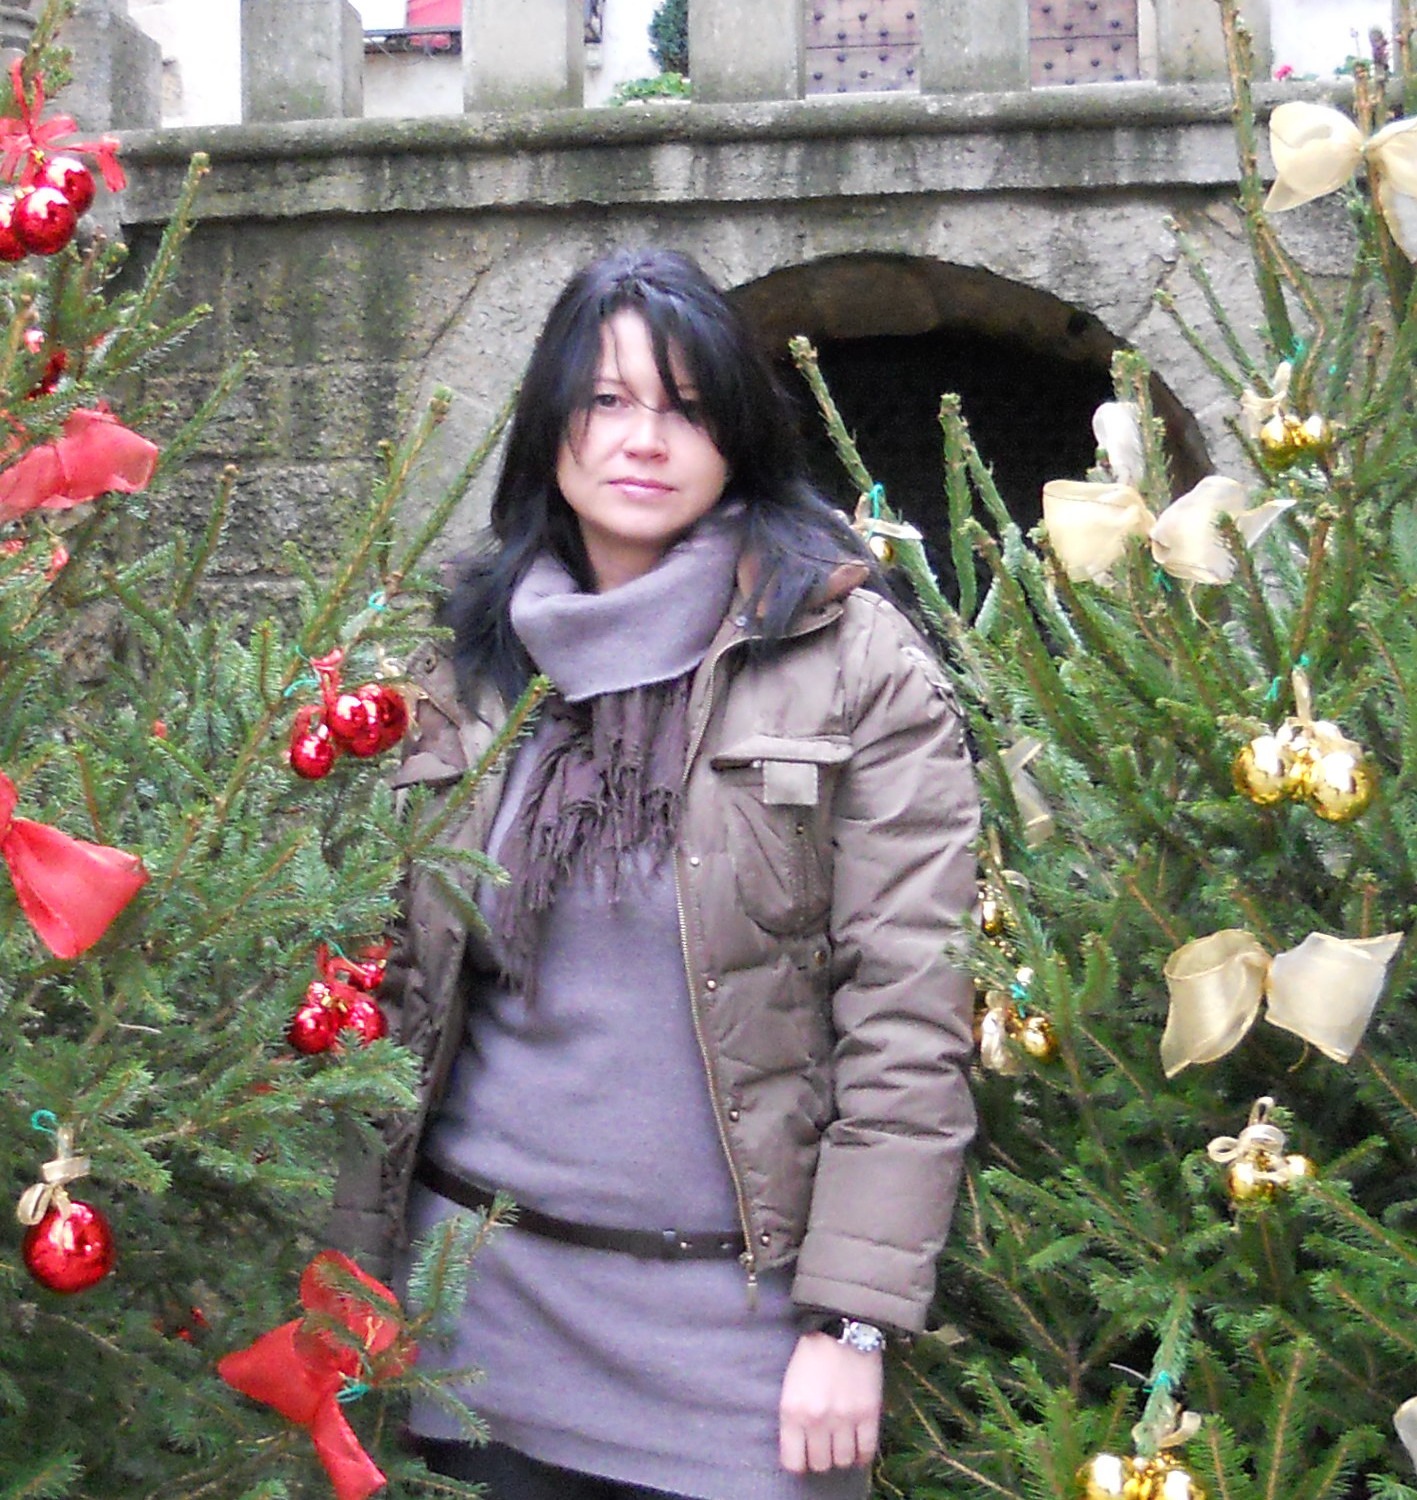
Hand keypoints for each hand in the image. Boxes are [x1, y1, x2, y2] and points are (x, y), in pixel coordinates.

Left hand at [778, 1330, 883, 1473]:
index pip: (793, 1462)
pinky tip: (858, 1444)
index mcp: (792, 1411)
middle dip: (821, 1458)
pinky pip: (867, 1451)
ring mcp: (845, 1418)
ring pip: (844, 1461)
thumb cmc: (812, 1354)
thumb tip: (800, 1448)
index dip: (799, 1463)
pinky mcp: (869, 1414)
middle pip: (820, 1464)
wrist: (843, 1326)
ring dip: (842, 1455)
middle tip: (824, 1445)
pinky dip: (862, 1454)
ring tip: (842, 1442)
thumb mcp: (790, 1385)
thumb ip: (793, 1417)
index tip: (804, 1456)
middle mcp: (817, 1420)